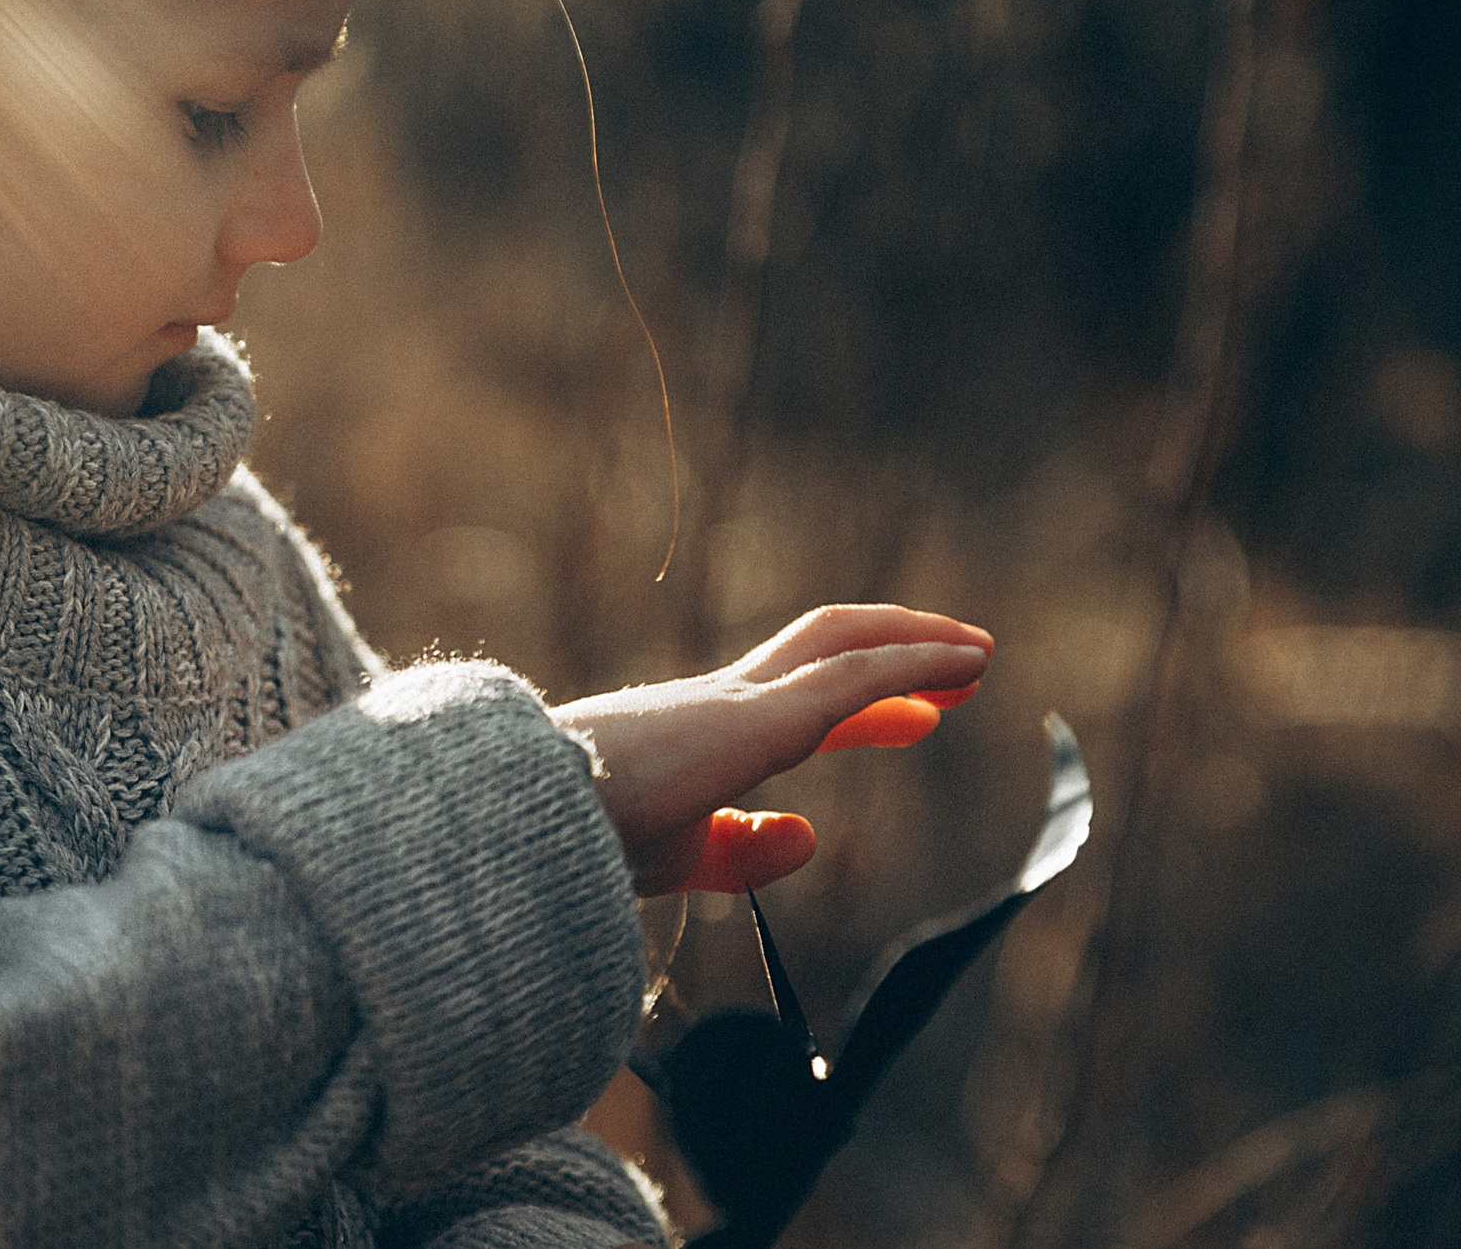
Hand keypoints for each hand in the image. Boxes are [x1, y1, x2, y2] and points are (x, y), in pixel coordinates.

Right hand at [547, 604, 990, 897]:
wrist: (521, 826)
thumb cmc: (577, 846)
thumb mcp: (678, 857)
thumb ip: (740, 849)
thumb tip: (809, 834)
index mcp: (698, 737)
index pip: (796, 702)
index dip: (867, 703)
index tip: (924, 714)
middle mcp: (720, 702)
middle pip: (823, 649)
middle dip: (897, 653)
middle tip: (966, 667)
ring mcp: (736, 702)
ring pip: (840, 645)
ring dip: (914, 644)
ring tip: (980, 654)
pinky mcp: (753, 718)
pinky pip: (850, 676)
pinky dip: (911, 661)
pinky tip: (962, 664)